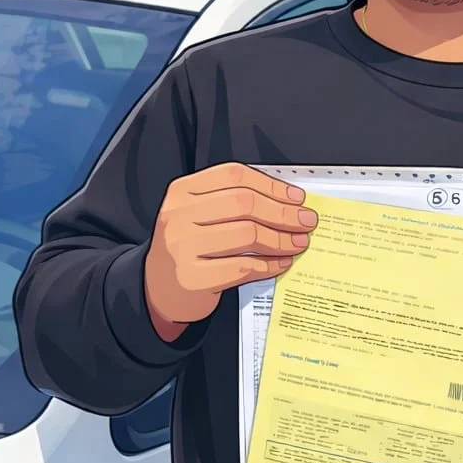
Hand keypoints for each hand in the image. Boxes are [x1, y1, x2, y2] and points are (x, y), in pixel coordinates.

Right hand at [144, 162, 315, 341]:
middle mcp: (179, 216)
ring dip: (281, 239)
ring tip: (297, 243)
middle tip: (305, 221)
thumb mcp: (197, 214)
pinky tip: (281, 263)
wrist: (157, 287)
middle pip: (244, 203)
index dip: (271, 185)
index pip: (233, 175)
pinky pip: (243, 267)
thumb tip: (286, 202)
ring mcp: (183, 248)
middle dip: (283, 212)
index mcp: (182, 191)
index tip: (296, 197)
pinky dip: (269, 264)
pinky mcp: (193, 279)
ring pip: (247, 235)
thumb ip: (232, 202)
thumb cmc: (187, 246)